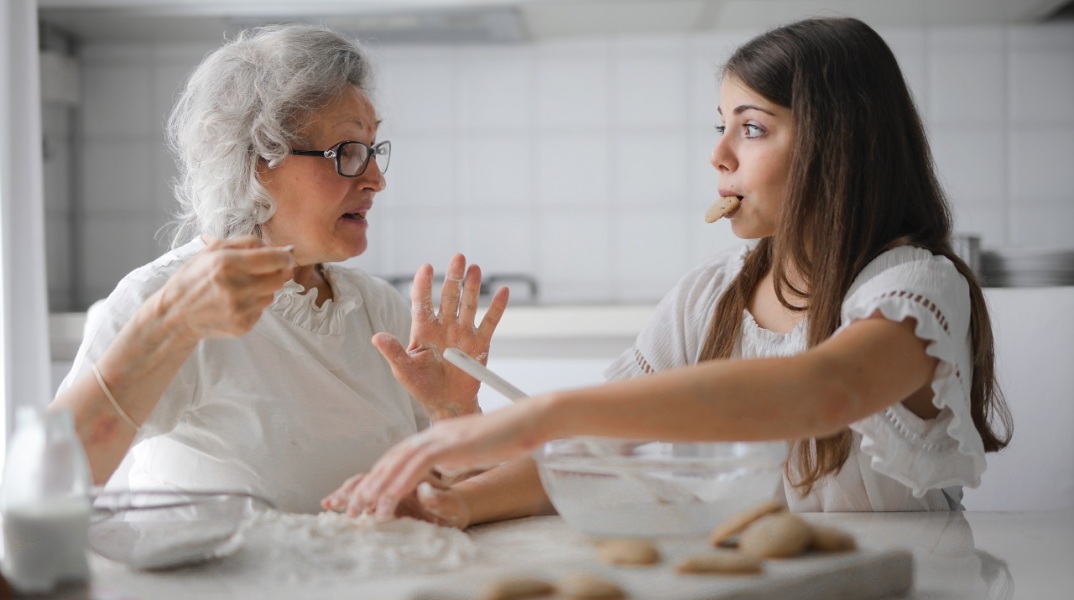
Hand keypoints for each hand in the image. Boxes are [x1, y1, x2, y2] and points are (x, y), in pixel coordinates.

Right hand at [155, 236, 294, 340]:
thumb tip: (278, 248)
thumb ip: (246, 243)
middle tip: (267, 269)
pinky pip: (262, 310)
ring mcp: (240, 309)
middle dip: (278, 271)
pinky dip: (255, 303)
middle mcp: (235, 288)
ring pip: (273, 294)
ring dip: (265, 288)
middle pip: (279, 278)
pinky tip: (237, 301)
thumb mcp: (212, 251)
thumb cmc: (193, 278)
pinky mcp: (243, 325)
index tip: (286, 255)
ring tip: (244, 286)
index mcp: (226, 264)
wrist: (175, 314)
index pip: (274, 259)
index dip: (285, 256)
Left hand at [322, 399, 548, 518]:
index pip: (400, 455)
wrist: (528, 420)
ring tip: (365, 509)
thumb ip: (454, 456)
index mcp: (438, 434)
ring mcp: (442, 436)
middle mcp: (434, 433)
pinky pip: (417, 464)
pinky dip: (400, 481)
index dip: (381, 475)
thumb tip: (443, 469)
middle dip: (370, 483)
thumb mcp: (473, 448)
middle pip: (392, 457)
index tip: (367, 496)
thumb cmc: (508, 436)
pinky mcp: (451, 443)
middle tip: (353, 506)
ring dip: (379, 486)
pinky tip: (390, 497)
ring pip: (399, 461)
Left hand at [373, 253, 508, 419]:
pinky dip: (497, 308)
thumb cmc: (422, 386)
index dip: (423, 284)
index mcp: (423, 330)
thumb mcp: (404, 371)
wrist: (447, 402)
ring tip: (475, 268)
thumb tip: (376, 337)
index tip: (426, 267)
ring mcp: (463, 333)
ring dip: (472, 287)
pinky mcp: (480, 344)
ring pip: (468, 305)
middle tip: (458, 257)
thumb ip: (393, 352)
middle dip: (453, 277)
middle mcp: (444, 326)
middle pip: (449, 297)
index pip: (422, 302)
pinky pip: (489, 323)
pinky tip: (502, 291)